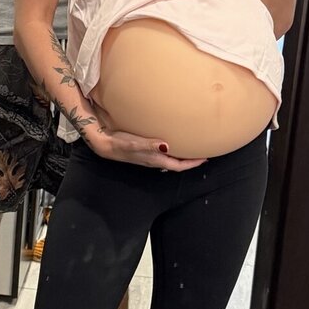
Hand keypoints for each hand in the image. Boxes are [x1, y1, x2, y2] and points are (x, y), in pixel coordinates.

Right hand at [86, 127, 205, 170]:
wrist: (104, 144)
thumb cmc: (119, 144)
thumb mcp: (134, 144)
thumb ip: (149, 145)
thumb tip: (166, 146)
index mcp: (155, 159)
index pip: (178, 166)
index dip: (192, 164)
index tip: (204, 159)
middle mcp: (154, 160)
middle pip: (177, 163)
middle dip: (190, 160)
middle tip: (203, 153)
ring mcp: (149, 156)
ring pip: (171, 159)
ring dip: (182, 155)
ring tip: (192, 148)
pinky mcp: (145, 150)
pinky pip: (163, 152)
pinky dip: (172, 149)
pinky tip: (172, 142)